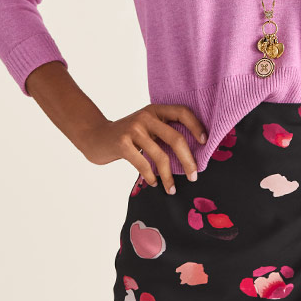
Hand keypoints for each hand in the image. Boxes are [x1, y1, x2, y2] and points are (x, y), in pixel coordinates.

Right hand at [78, 103, 206, 193]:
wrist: (95, 136)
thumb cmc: (126, 136)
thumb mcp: (146, 127)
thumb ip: (163, 132)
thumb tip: (192, 154)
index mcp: (155, 110)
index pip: (182, 112)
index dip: (196, 126)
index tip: (204, 142)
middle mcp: (146, 116)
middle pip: (175, 138)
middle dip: (188, 160)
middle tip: (194, 176)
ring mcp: (133, 129)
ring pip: (160, 156)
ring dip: (169, 176)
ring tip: (172, 189)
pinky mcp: (122, 143)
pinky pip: (144, 164)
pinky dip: (151, 177)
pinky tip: (154, 183)